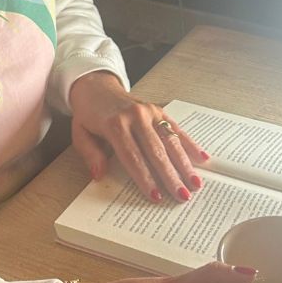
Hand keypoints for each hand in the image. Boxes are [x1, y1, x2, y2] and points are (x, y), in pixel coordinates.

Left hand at [68, 72, 207, 201]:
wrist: (97, 86)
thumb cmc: (89, 115)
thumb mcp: (80, 133)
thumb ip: (90, 154)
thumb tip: (99, 174)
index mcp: (115, 124)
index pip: (132, 156)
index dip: (145, 177)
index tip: (156, 196)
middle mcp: (135, 116)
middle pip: (156, 151)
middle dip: (170, 176)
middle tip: (182, 196)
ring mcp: (150, 112)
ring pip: (170, 141)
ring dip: (184, 164)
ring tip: (195, 184)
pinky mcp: (159, 110)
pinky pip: (176, 128)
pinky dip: (190, 144)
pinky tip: (202, 158)